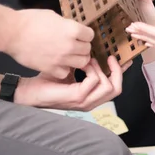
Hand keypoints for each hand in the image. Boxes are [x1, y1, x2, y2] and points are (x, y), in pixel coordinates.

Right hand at [6, 9, 93, 78]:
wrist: (12, 33)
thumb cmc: (30, 20)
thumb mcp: (53, 16)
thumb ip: (66, 25)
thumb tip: (71, 30)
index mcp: (72, 29)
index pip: (90, 35)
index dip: (84, 35)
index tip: (79, 36)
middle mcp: (70, 45)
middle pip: (87, 50)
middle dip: (82, 48)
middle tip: (74, 46)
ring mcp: (61, 58)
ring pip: (81, 63)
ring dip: (76, 59)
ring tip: (69, 56)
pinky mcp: (51, 68)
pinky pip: (66, 72)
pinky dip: (64, 69)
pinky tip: (58, 64)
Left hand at [14, 57, 130, 110]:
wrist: (30, 91)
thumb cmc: (48, 81)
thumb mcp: (70, 71)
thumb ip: (83, 66)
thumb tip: (93, 52)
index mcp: (90, 96)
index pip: (114, 88)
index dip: (121, 74)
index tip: (124, 59)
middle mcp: (90, 102)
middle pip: (116, 89)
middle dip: (117, 71)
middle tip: (110, 57)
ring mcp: (85, 101)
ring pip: (108, 86)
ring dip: (100, 69)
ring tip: (89, 60)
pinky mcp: (78, 97)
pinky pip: (95, 81)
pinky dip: (92, 70)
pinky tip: (82, 64)